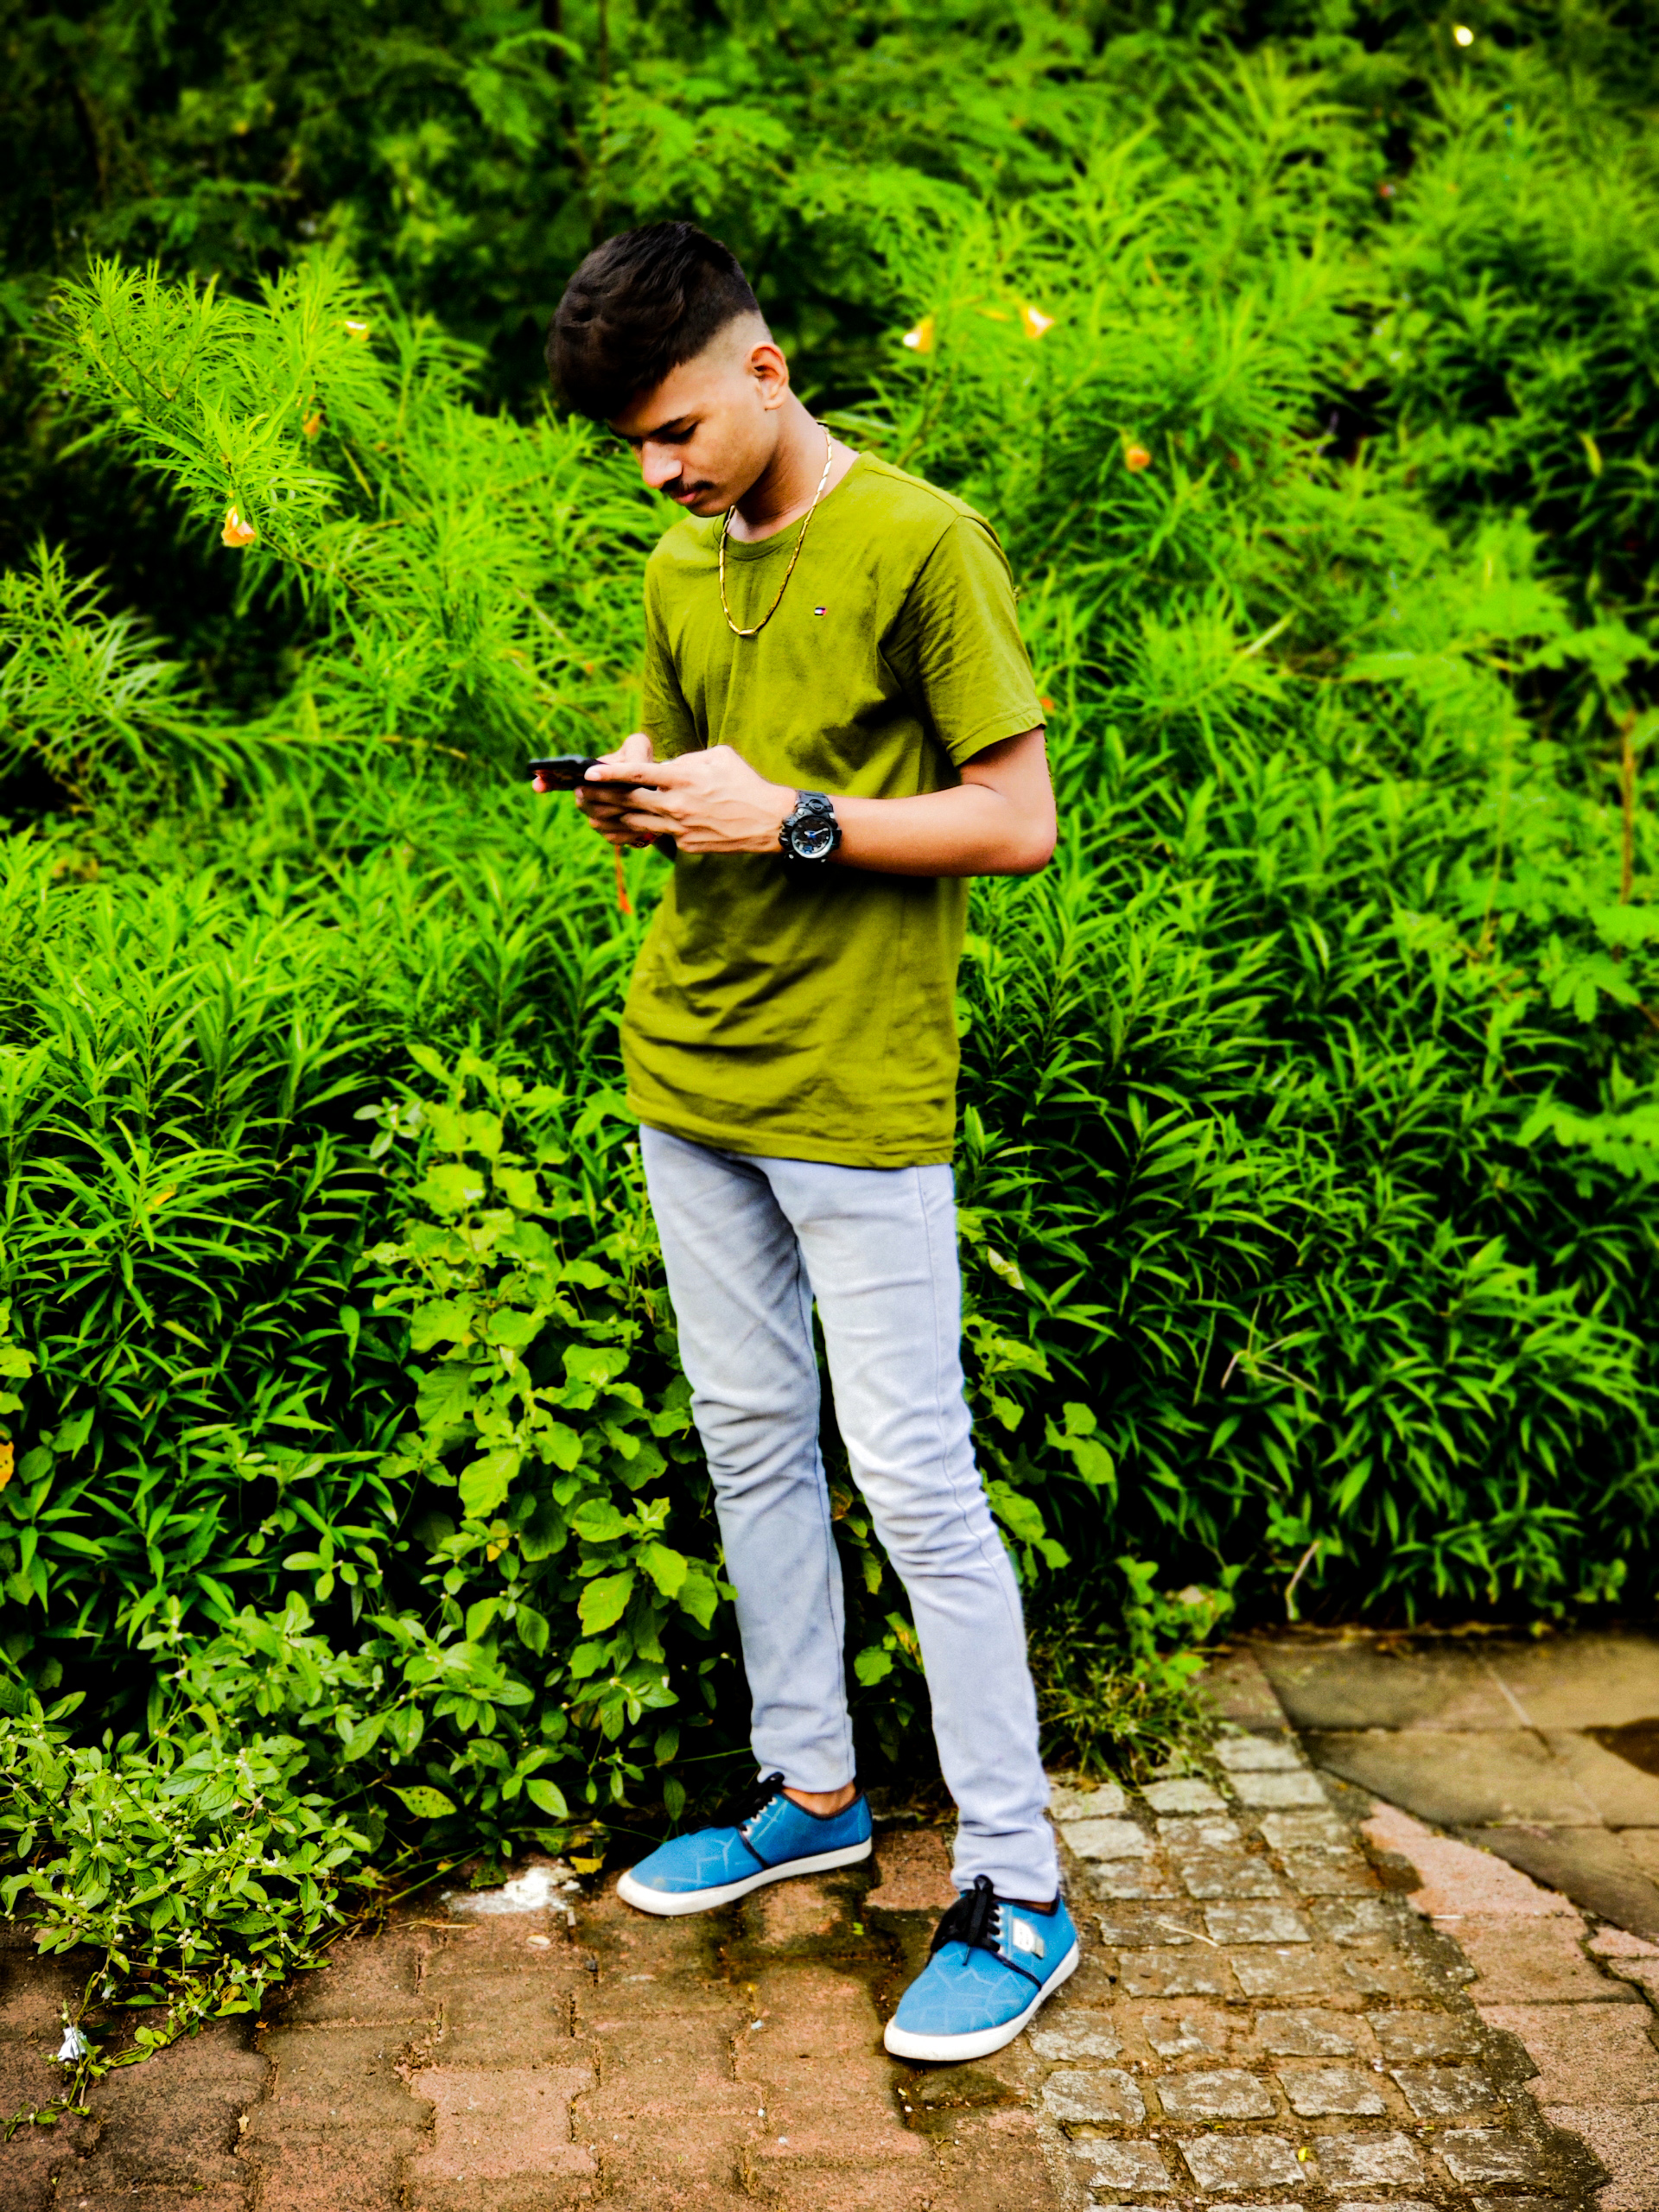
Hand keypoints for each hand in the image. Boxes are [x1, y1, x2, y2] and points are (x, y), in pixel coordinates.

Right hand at [539, 731, 655, 847]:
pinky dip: (627, 829)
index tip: (537, 782)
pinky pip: (613, 835)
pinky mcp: (611, 835)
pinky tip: (642, 823)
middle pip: (583, 801)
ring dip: (616, 811)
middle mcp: (586, 798)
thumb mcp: (640, 749)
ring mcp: (596, 818)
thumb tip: (615, 768)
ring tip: (638, 805)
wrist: (660, 792)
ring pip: (597, 820)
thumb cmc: (645, 765)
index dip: (547, 781)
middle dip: (601, 796)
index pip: (559, 779)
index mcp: (587, 776)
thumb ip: (630, 750)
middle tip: (622, 791)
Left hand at [587, 744, 796, 855]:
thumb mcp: (717, 757)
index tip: (589, 772)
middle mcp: (677, 804)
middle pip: (629, 801)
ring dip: (614, 816)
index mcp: (683, 778)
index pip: (638, 774)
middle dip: (602, 797)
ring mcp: (680, 828)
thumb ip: (686, 760)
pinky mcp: (686, 844)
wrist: (768, 820)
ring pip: (637, 823)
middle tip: (582, 793)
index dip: (610, 773)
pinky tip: (628, 826)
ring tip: (596, 810)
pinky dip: (642, 830)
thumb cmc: (744, 782)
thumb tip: (666, 765)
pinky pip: (657, 835)